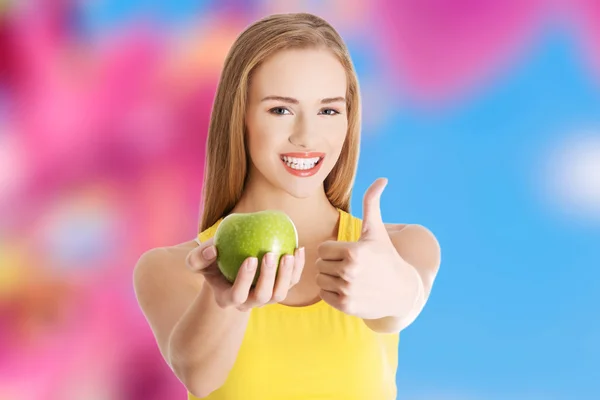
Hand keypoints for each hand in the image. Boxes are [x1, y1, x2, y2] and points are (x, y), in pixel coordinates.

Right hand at [186, 238, 304, 311]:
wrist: (229, 266)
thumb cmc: (212, 262)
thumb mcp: (198, 261)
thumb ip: (197, 258)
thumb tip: (213, 250)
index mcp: (229, 298)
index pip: (238, 295)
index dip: (245, 280)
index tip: (250, 258)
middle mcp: (249, 302)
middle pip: (262, 297)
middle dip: (268, 277)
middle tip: (270, 254)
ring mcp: (266, 298)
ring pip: (280, 294)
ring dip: (286, 275)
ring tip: (288, 254)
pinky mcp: (280, 288)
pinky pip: (292, 281)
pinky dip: (298, 267)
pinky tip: (298, 249)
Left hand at [315, 178, 416, 318]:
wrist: (401, 290)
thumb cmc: (385, 256)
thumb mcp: (376, 231)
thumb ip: (372, 203)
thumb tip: (382, 179)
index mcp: (353, 252)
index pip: (322, 249)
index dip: (333, 250)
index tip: (347, 252)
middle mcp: (349, 272)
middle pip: (319, 264)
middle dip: (331, 263)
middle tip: (349, 266)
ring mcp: (347, 290)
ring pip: (320, 280)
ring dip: (330, 278)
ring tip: (348, 276)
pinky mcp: (345, 306)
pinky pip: (323, 295)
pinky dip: (331, 292)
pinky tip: (348, 288)